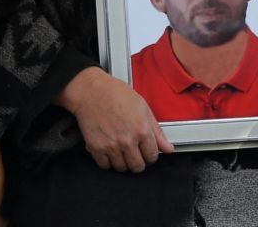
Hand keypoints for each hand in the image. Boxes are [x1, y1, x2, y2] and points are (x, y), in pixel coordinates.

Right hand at [55, 67, 173, 171]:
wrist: (89, 90)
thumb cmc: (114, 93)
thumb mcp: (142, 107)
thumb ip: (156, 130)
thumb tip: (167, 148)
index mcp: (142, 130)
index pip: (152, 156)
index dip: (150, 155)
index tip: (145, 152)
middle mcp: (127, 140)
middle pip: (137, 166)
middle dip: (137, 161)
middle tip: (133, 152)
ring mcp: (111, 145)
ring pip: (121, 168)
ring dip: (122, 162)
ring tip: (120, 150)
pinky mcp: (96, 147)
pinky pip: (105, 165)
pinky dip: (107, 161)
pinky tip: (108, 151)